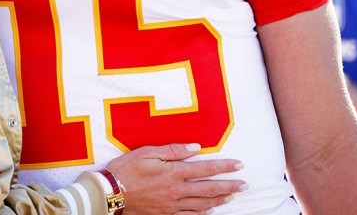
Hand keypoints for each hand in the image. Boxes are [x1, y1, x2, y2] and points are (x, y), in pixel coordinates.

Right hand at [107, 144, 247, 214]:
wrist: (112, 194)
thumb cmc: (127, 169)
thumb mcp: (147, 152)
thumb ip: (173, 150)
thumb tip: (195, 147)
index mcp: (173, 172)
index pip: (205, 168)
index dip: (224, 167)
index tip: (239, 165)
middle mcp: (177, 190)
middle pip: (209, 188)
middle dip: (229, 185)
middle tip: (244, 184)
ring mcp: (173, 206)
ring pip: (203, 204)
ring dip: (220, 200)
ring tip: (233, 196)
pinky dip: (203, 214)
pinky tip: (211, 211)